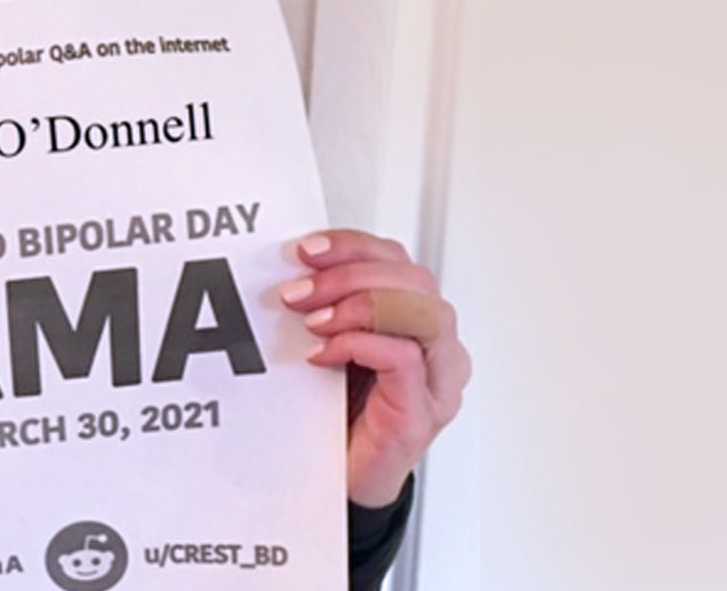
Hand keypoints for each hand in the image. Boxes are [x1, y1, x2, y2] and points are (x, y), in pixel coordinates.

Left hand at [281, 230, 470, 507]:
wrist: (342, 481)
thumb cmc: (339, 415)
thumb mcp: (330, 345)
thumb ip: (326, 307)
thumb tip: (290, 270)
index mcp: (416, 321)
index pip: (399, 260)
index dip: (353, 245)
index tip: (306, 250)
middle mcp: (437, 347)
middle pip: (414, 279)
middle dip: (349, 274)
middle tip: (298, 292)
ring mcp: (437, 381)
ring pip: (422, 311)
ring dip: (358, 304)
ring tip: (312, 320)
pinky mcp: (422, 412)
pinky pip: (405, 358)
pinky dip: (360, 344)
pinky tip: (323, 354)